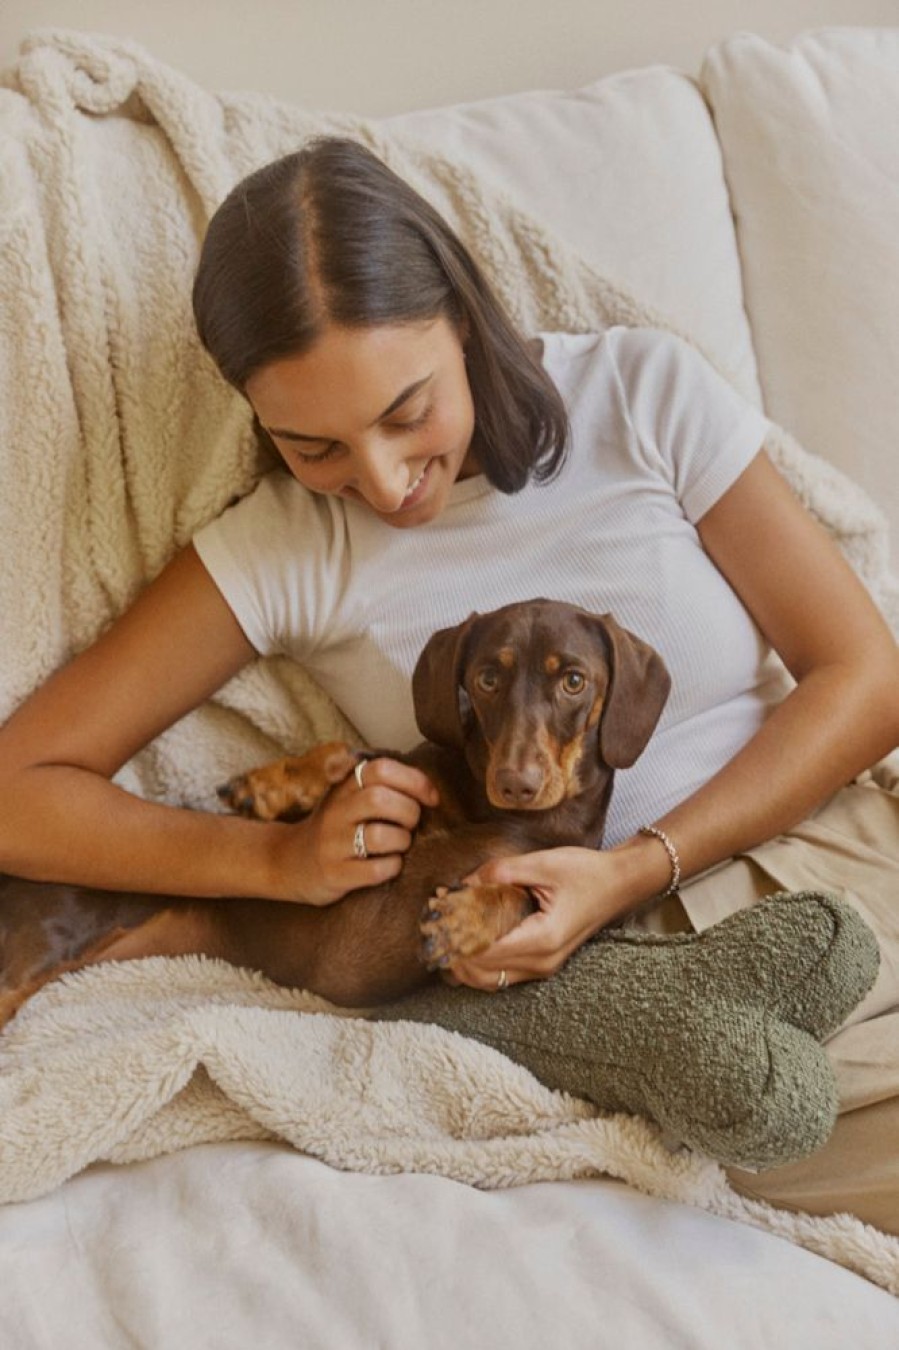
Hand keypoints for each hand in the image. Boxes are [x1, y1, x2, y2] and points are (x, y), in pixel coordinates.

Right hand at [274, 757, 438, 905]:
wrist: (289, 862)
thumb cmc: (336, 829)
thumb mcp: (349, 799)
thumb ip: (381, 786)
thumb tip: (430, 789)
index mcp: (345, 788)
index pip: (381, 769)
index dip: (414, 780)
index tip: (431, 798)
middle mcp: (336, 812)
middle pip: (380, 799)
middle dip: (409, 812)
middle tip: (410, 825)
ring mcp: (332, 844)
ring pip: (380, 836)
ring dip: (402, 842)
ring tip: (399, 846)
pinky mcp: (334, 874)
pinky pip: (375, 870)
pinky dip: (392, 868)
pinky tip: (389, 866)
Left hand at [442, 846, 621, 990]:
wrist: (619, 884)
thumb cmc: (586, 872)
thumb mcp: (543, 863)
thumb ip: (501, 872)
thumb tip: (464, 882)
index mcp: (543, 938)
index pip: (485, 952)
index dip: (455, 941)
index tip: (435, 921)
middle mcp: (543, 962)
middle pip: (483, 974)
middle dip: (453, 955)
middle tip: (432, 931)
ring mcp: (545, 967)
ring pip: (491, 981)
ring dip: (464, 964)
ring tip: (444, 938)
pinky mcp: (544, 964)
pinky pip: (503, 975)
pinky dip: (481, 964)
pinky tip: (466, 943)